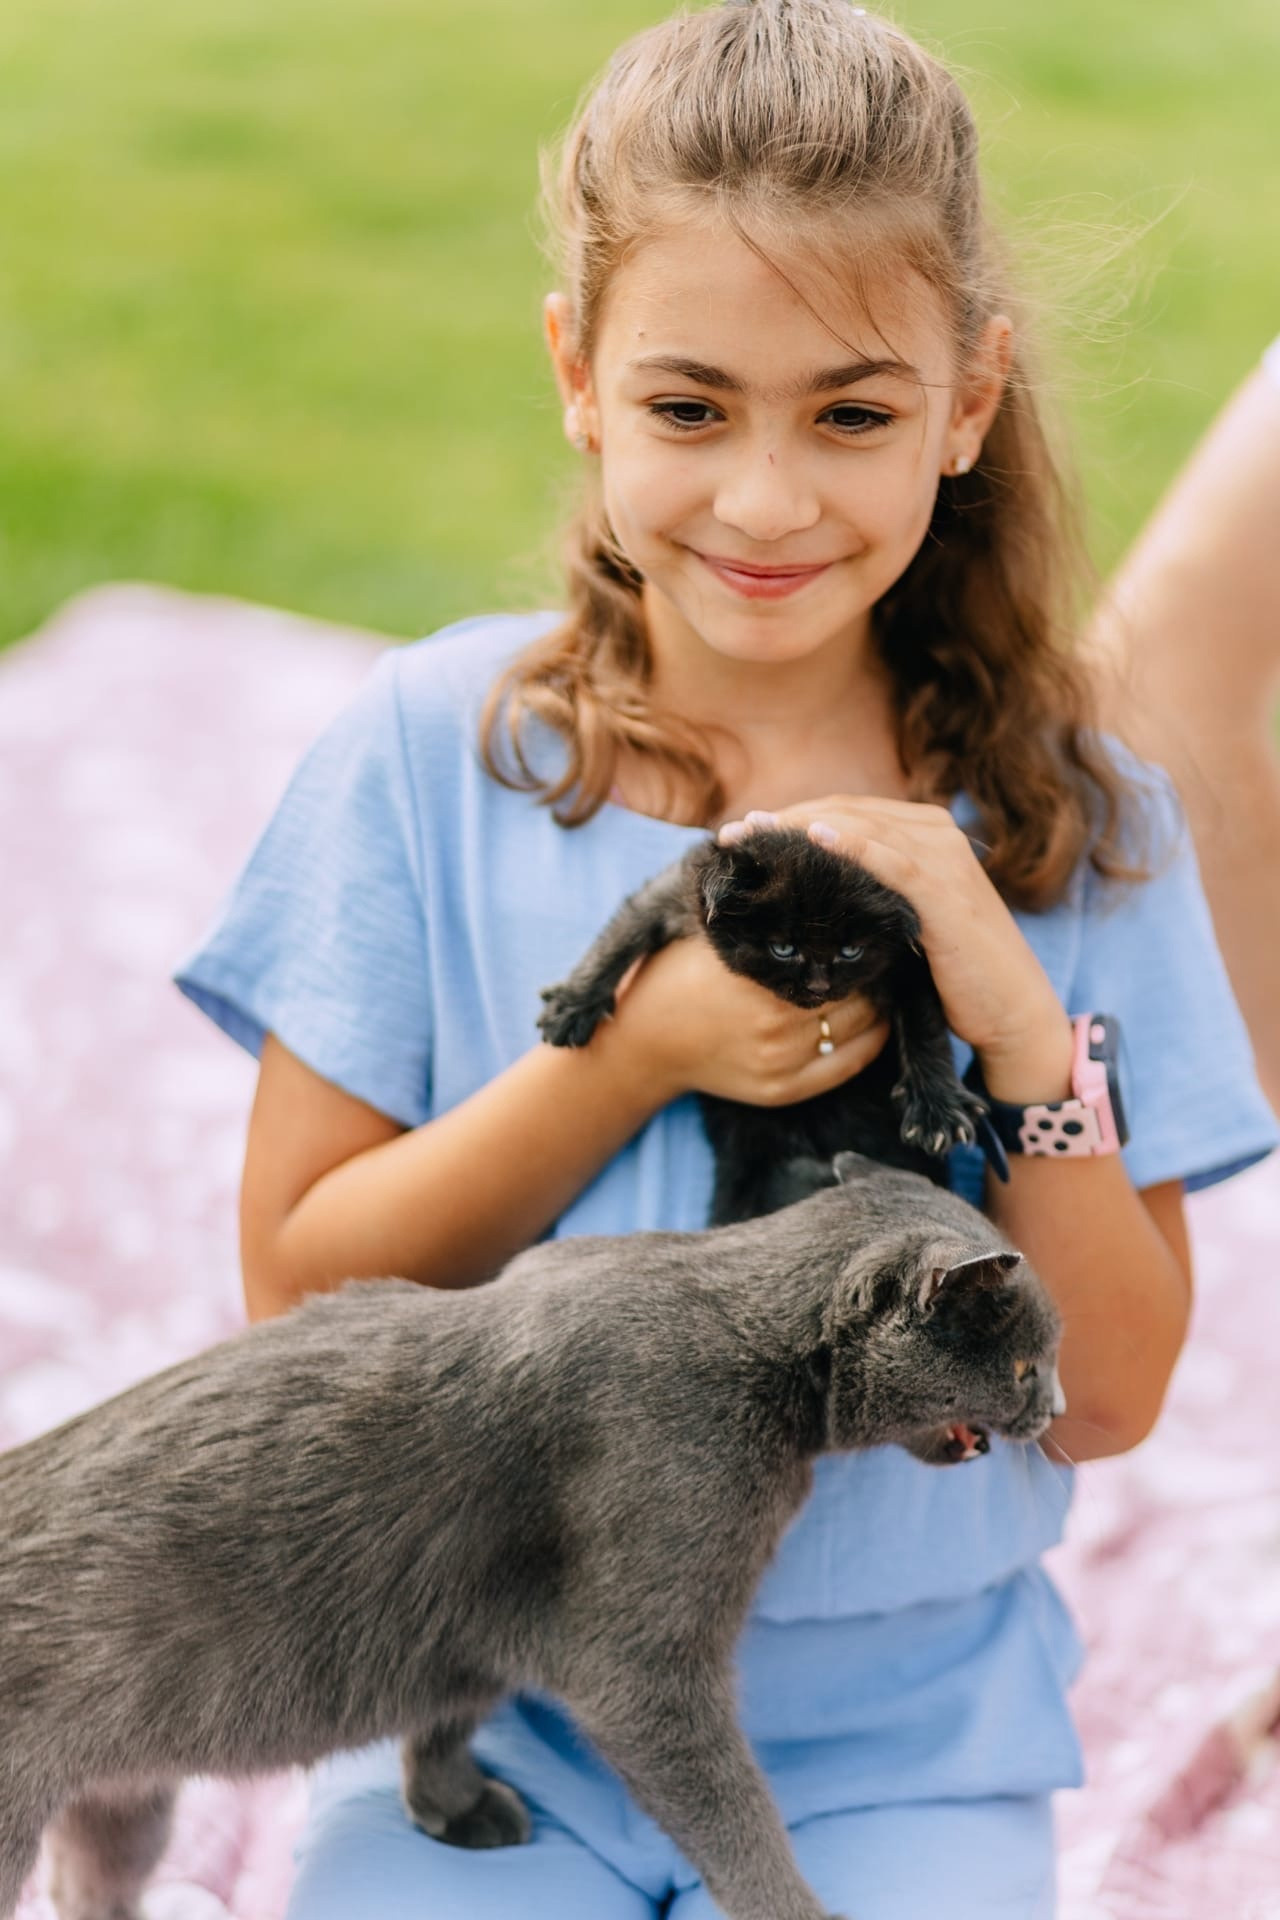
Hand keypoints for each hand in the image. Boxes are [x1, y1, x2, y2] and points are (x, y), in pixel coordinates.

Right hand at [608, 931, 889, 1108]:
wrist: (642, 1043)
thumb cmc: (677, 977)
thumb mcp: (712, 936)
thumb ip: (759, 915)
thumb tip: (815, 885)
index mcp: (757, 977)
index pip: (834, 948)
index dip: (852, 932)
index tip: (860, 919)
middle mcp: (774, 1022)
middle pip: (854, 986)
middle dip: (865, 966)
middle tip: (874, 947)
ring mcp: (780, 1062)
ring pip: (861, 1023)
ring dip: (873, 1000)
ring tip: (873, 979)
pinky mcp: (782, 1090)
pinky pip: (850, 1063)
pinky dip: (871, 1038)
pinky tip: (874, 1018)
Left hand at [720, 801, 1072, 1101]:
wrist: (1012, 1011)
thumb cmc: (952, 971)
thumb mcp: (899, 919)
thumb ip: (864, 892)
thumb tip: (802, 889)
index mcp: (923, 831)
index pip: (842, 812)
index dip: (788, 819)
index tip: (739, 835)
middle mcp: (935, 832)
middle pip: (844, 812)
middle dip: (784, 821)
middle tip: (731, 835)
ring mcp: (945, 858)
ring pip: (860, 828)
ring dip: (802, 829)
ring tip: (753, 836)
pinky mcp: (948, 892)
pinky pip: (894, 861)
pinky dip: (855, 845)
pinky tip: (815, 840)